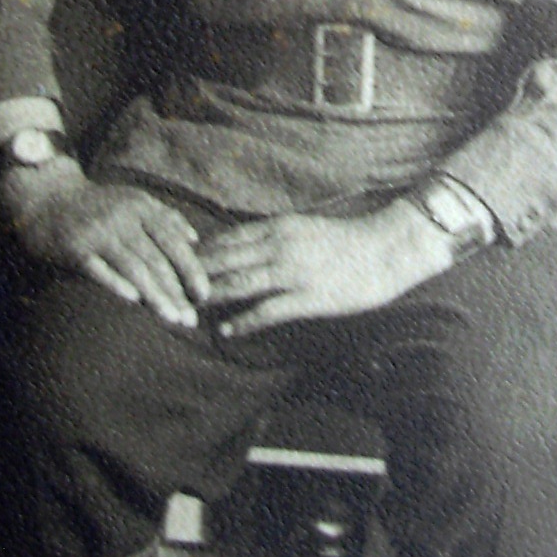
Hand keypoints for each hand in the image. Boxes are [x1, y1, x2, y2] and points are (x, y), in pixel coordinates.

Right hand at [0, 158, 210, 325]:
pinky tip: (134, 301)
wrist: (48, 198)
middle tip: (191, 318)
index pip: (174, 241)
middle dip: (177, 291)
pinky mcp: (76, 248)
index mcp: (141, 207)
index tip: (204, 295)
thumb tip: (194, 239)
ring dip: (156, 296)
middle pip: (157, 259)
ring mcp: (99, 233)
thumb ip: (164, 217)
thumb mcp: (132, 201)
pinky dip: (118, 284)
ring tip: (173, 318)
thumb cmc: (97, 206)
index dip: (191, 268)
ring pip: (135, 268)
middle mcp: (123, 218)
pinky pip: (100, 269)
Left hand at [200, 201, 456, 337]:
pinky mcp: (308, 297)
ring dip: (211, 297)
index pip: (227, 238)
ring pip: (240, 284)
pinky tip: (226, 331)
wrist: (387, 247)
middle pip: (226, 260)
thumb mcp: (306, 228)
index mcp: (279, 226)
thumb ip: (277, 235)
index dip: (200, 253)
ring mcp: (293, 271)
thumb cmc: (349, 239)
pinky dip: (243, 320)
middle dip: (195, 275)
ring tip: (188, 310)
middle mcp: (280, 245)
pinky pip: (267, 310)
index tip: (175, 262)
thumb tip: (248, 246)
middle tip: (169, 288)